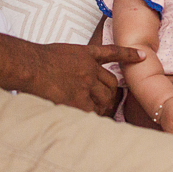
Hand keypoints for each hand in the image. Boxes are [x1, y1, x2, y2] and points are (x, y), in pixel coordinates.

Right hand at [28, 43, 143, 115]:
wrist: (30, 66)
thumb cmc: (38, 59)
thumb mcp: (61, 52)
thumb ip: (74, 61)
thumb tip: (74, 75)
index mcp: (86, 55)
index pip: (113, 54)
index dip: (128, 56)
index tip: (142, 57)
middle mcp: (90, 69)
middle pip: (111, 84)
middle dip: (111, 94)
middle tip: (108, 102)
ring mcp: (86, 85)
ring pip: (104, 98)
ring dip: (103, 107)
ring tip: (97, 113)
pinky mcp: (78, 100)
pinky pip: (92, 111)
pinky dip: (92, 116)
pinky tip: (90, 120)